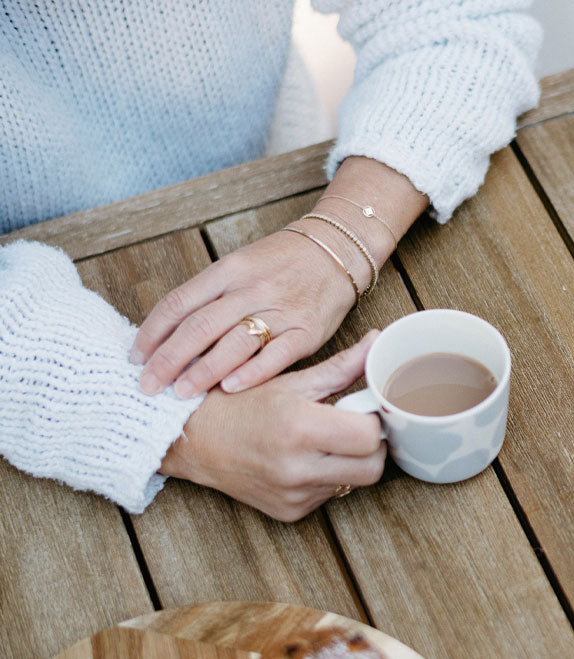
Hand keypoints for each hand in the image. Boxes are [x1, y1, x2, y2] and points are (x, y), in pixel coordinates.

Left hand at [131, 221, 366, 398]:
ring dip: (203, 371)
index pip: (179, 303)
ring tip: (181, 393)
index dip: (153, 333)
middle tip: (148, 386)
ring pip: (233, 342)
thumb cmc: (284, 263)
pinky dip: (252, 372)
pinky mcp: (307, 331)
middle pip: (199, 327)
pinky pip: (276, 354)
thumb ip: (211, 296)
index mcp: (228, 270)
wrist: (337, 251)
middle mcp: (251, 289)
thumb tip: (171, 334)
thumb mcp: (241, 265)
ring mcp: (280, 310)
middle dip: (168, 360)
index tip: (136, 358)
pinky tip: (230, 388)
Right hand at [160, 332, 386, 521]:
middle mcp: (297, 468)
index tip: (363, 409)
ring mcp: (294, 496)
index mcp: (300, 428)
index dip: (374, 420)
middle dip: (372, 447)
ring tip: (324, 440)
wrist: (190, 439)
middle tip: (354, 427)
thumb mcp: (291, 380)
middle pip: (373, 468)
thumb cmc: (238, 403)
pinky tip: (305, 459)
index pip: (370, 437)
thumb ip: (342, 366)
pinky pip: (328, 496)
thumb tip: (376, 344)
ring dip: (350, 462)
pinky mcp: (289, 513)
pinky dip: (327, 477)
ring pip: (354, 484)